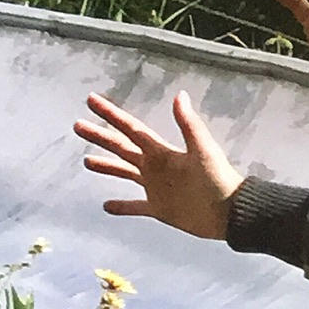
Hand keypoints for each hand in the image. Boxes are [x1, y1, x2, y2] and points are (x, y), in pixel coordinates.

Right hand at [75, 91, 242, 239]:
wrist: (230, 212)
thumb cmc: (220, 179)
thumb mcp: (203, 149)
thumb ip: (189, 124)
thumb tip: (180, 95)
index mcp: (161, 151)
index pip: (130, 128)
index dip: (111, 114)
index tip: (91, 100)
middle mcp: (155, 166)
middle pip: (121, 147)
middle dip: (100, 137)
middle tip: (78, 125)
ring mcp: (155, 187)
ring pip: (125, 174)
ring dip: (107, 167)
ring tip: (86, 162)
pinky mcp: (159, 208)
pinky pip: (136, 207)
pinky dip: (122, 206)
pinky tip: (106, 206)